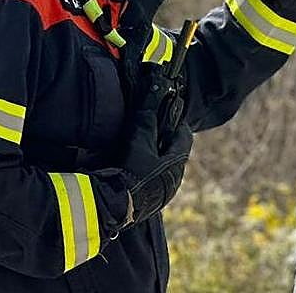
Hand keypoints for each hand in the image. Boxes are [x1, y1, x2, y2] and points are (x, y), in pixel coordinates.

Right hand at [119, 66, 193, 225]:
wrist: (111, 207)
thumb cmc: (130, 172)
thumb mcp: (140, 138)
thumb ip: (148, 114)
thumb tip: (156, 89)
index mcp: (177, 165)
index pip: (184, 137)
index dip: (176, 121)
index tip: (167, 109)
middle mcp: (172, 181)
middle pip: (171, 152)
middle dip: (161, 138)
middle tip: (149, 124)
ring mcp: (159, 195)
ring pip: (159, 167)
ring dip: (150, 154)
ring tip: (135, 143)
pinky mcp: (144, 203)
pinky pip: (147, 180)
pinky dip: (140, 169)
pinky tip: (126, 164)